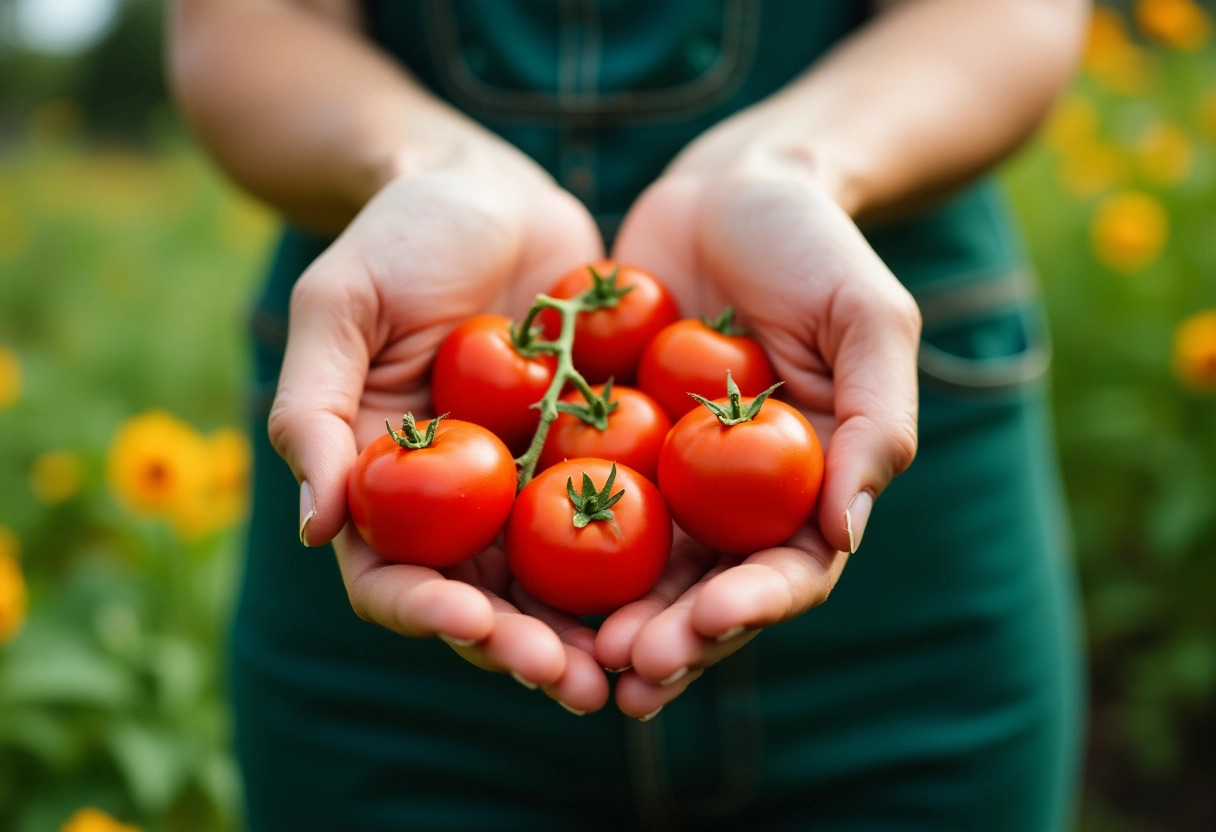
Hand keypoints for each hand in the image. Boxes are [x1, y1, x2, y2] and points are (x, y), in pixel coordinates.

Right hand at [268, 160, 612, 713]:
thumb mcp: (341, 303)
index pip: (392, 576)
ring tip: (641, 667)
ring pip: (558, 586)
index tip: (471, 621)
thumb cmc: (400, 235)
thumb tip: (315, 528)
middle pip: (485, 604)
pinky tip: (695, 591)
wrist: (494, 188)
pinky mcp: (592, 457)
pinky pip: (622, 521)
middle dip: (526, 650)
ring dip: (594, 635)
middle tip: (576, 684)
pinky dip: (650, 566)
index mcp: (382, 485)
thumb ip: (315, 408)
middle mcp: (455, 507)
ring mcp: (527, 489)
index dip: (426, 610)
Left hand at [599, 136, 920, 716]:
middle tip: (624, 670)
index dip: (752, 608)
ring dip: (602, 624)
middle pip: (702, 596)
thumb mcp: (866, 317)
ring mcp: (663, 481)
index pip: (785, 573)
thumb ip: (872, 421)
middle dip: (669, 641)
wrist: (724, 187)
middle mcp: (731, 504)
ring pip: (631, 576)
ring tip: (565, 659)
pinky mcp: (599, 447)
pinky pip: (568, 507)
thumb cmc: (811, 245)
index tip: (708, 621)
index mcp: (804, 489)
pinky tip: (506, 583)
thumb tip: (845, 535)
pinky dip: (545, 554)